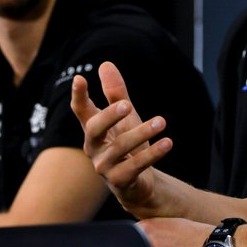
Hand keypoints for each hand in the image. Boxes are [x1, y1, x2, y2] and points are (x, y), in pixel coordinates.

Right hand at [70, 61, 172, 216]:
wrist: (140, 182)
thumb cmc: (129, 144)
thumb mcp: (126, 117)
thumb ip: (116, 94)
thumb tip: (105, 64)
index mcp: (93, 129)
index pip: (82, 111)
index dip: (79, 95)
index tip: (79, 78)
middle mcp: (94, 147)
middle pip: (95, 129)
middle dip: (109, 116)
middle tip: (127, 104)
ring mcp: (105, 166)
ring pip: (120, 147)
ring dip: (142, 132)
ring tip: (161, 122)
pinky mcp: (120, 181)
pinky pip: (135, 166)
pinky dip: (152, 154)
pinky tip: (167, 142)